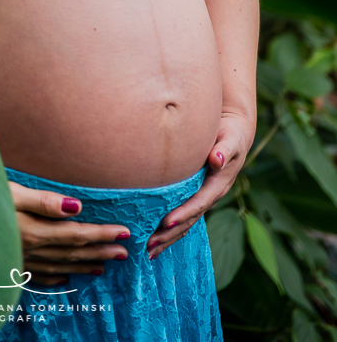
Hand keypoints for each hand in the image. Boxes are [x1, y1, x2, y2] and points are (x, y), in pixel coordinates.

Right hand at [8, 180, 129, 285]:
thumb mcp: (11, 194)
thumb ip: (43, 202)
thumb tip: (75, 206)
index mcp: (33, 232)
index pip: (77, 234)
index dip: (102, 234)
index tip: (124, 233)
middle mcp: (30, 251)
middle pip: (73, 252)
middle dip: (100, 252)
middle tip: (123, 253)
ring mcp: (21, 262)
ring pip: (59, 266)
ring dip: (83, 266)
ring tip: (103, 266)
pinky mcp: (11, 267)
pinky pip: (40, 277)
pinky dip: (56, 278)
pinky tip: (66, 278)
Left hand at [145, 112, 254, 259]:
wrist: (235, 133)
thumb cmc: (231, 134)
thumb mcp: (231, 140)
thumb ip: (224, 150)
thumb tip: (217, 159)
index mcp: (218, 185)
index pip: (198, 203)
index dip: (183, 213)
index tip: (165, 222)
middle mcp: (210, 196)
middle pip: (189, 220)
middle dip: (170, 234)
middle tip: (149, 244)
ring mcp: (203, 198)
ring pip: (185, 223)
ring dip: (168, 238)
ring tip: (148, 252)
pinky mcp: (196, 195)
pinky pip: (183, 216)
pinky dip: (170, 230)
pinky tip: (155, 240)